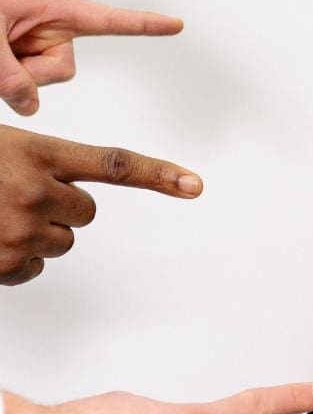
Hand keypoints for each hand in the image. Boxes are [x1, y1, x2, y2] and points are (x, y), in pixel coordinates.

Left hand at [0, 0, 181, 114]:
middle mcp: (47, 21)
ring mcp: (31, 36)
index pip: (108, 19)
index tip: (177, 24)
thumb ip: (10, 77)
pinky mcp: (17, 48)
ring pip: (42, 78)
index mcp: (50, 2)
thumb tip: (30, 107)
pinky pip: (24, 78)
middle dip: (31, 73)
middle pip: (65, 68)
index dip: (144, 25)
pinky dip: (4, 76)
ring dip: (11, 74)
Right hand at [0, 123, 200, 285]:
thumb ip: (40, 158)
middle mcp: (36, 191)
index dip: (157, 175)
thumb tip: (66, 158)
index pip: (113, 165)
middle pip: (86, 212)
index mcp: (36, 153)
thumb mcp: (2, 145)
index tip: (193, 184)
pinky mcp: (7, 263)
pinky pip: (34, 268)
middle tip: (11, 193)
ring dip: (35, 232)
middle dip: (58, 206)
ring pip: (62, 242)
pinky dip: (12, 257)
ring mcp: (23, 230)